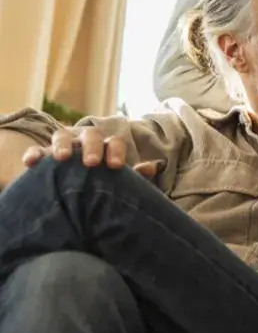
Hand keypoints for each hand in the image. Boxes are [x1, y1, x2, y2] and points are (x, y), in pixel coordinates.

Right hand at [21, 127, 160, 178]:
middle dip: (92, 147)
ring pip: (62, 136)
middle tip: (92, 163)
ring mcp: (64, 147)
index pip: (115, 142)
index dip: (117, 151)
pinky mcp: (42, 157)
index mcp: (107, 148)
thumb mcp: (120, 183)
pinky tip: (31, 163)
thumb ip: (136, 176)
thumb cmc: (104, 187)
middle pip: (91, 135)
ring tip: (62, 159)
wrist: (79, 197)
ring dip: (62, 145)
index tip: (116, 166)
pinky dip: (34, 154)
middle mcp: (85, 143)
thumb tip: (150, 167)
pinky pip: (36, 150)